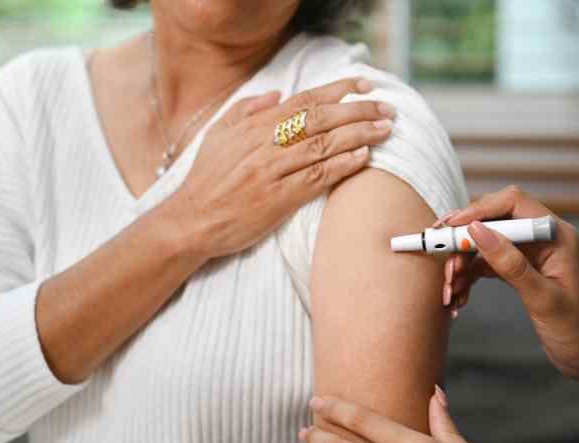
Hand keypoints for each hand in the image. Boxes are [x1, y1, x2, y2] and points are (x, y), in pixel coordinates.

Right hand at [164, 78, 394, 259]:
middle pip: (321, 119)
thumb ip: (247, 109)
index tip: (365, 85)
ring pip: (323, 146)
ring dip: (359, 135)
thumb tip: (278, 93)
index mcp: (254, 126)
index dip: (338, 90)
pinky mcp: (278, 199)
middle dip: (358, 110)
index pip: (304, 100)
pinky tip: (363, 158)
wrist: (191, 221)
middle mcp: (265, 144)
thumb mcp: (219, 134)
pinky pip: (316, 178)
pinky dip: (342, 165)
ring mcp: (272, 171)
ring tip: (385, 130)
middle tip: (387, 108)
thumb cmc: (206, 180)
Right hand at [440, 186, 578, 387]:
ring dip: (461, 264)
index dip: (478, 211)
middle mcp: (541, 237)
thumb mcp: (542, 298)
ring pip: (484, 243)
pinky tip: (459, 297)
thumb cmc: (575, 328)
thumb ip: (511, 264)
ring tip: (449, 290)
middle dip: (462, 241)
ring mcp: (529, 252)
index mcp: (555, 235)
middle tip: (440, 261)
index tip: (450, 228)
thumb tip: (478, 232)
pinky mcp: (518, 268)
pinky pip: (485, 263)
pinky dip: (469, 277)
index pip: (512, 204)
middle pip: (492, 221)